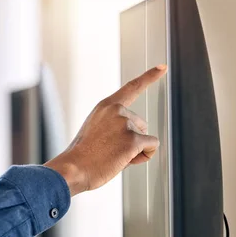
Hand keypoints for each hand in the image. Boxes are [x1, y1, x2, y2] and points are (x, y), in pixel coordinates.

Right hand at [44, 65, 166, 195]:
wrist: (72, 169)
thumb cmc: (81, 157)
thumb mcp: (95, 133)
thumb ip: (115, 129)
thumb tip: (142, 143)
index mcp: (105, 107)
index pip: (131, 88)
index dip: (149, 77)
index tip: (163, 67)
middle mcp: (116, 111)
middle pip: (141, 124)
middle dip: (132, 140)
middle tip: (108, 151)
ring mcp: (124, 124)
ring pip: (145, 138)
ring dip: (134, 151)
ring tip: (111, 157)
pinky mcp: (132, 139)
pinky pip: (151, 147)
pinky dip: (143, 157)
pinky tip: (124, 161)